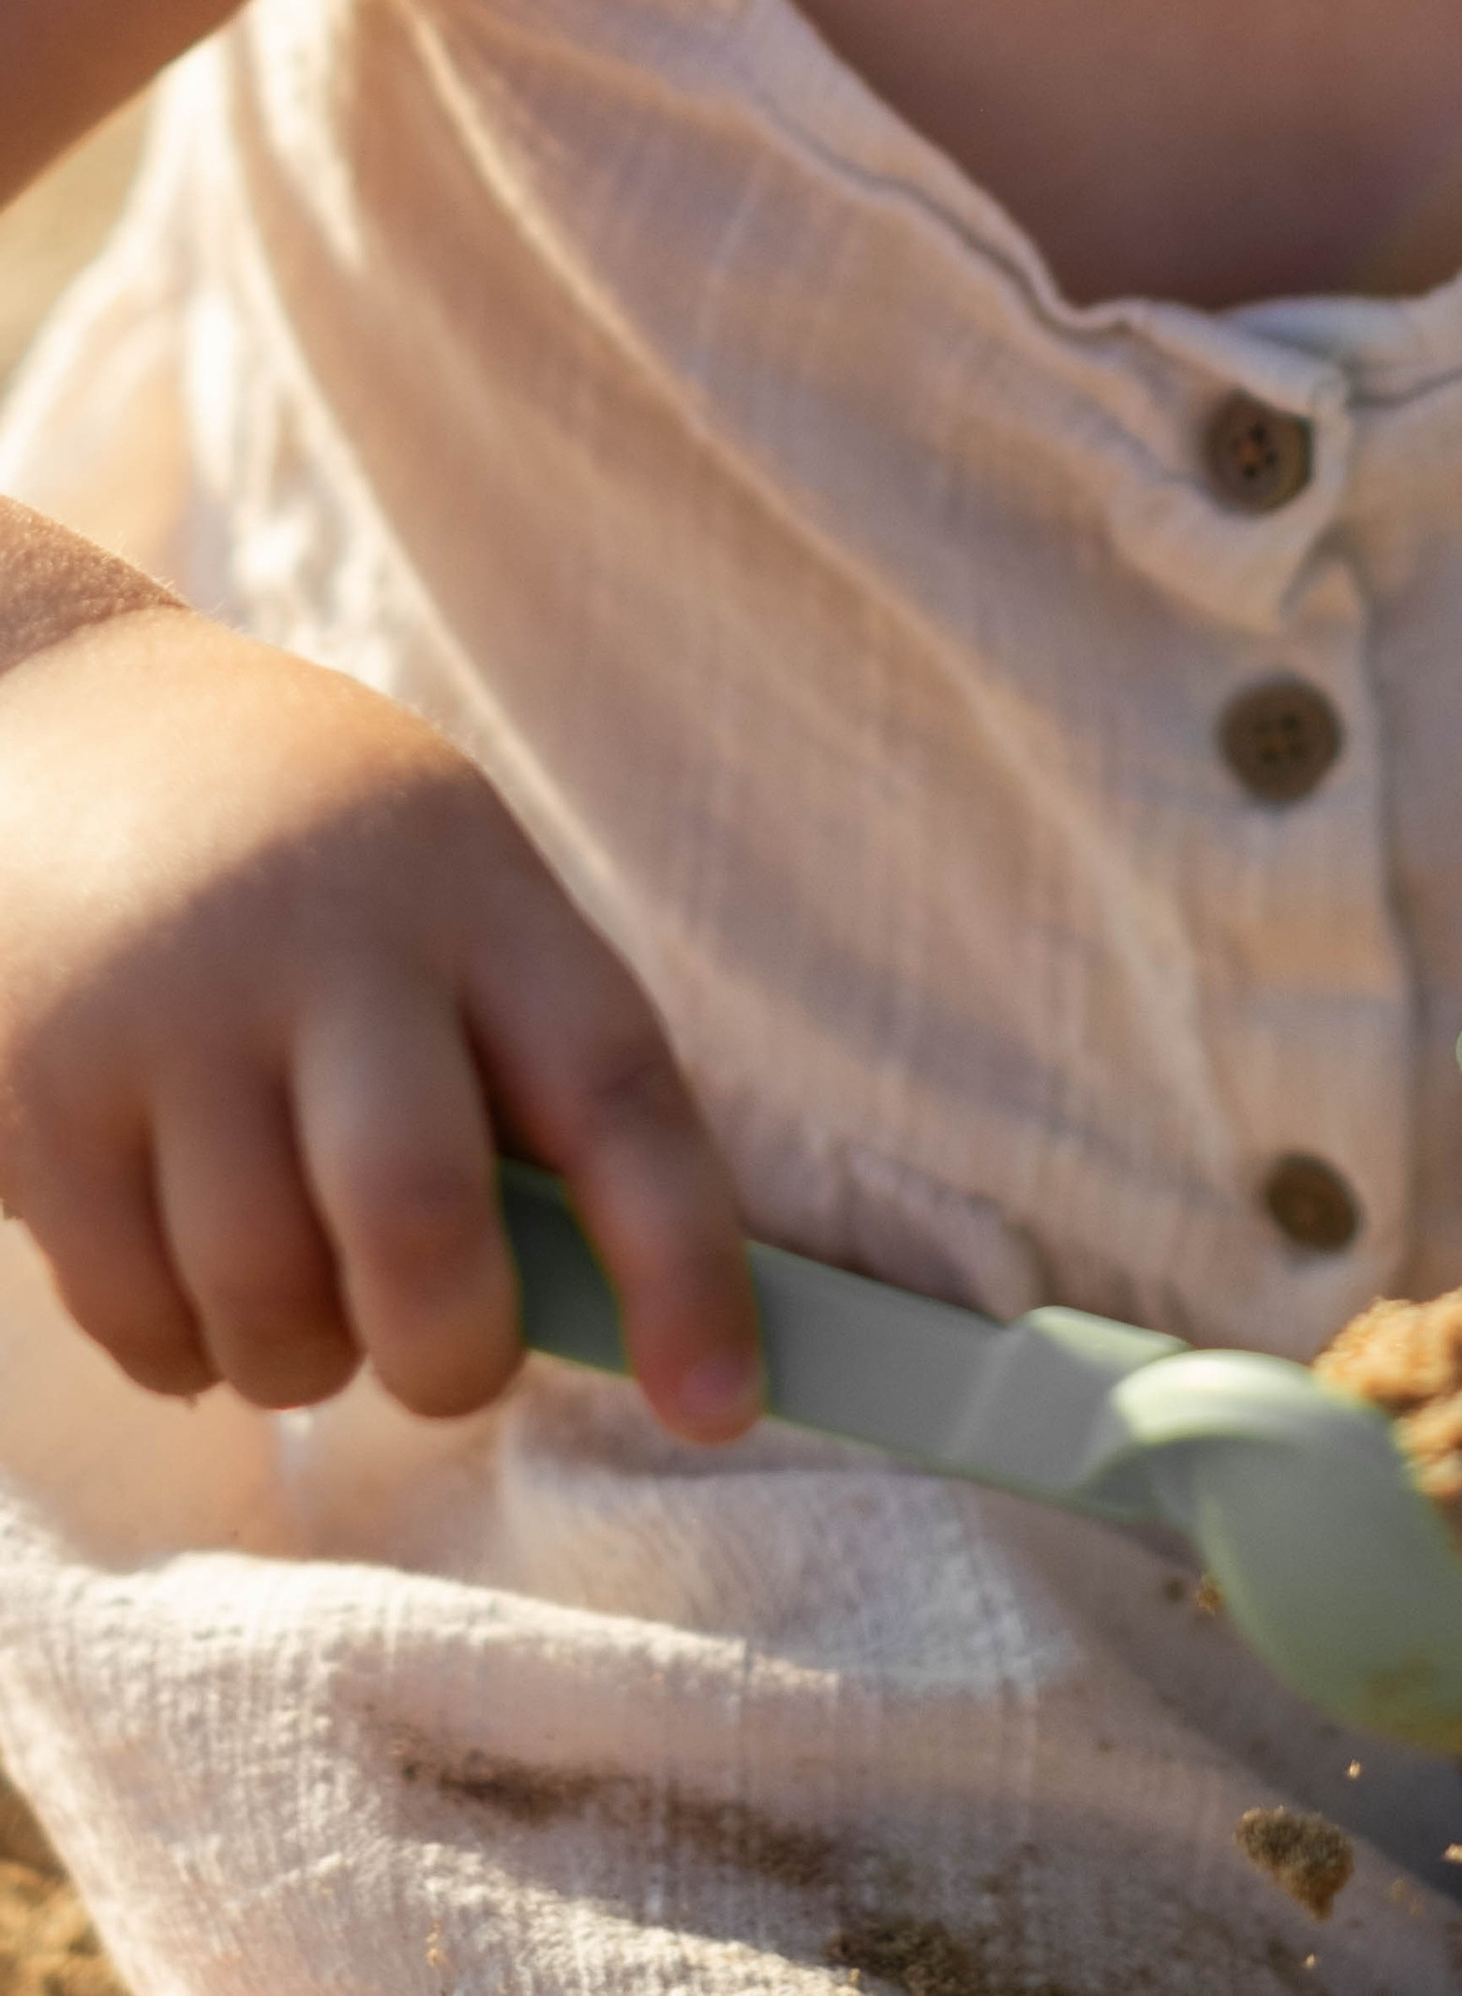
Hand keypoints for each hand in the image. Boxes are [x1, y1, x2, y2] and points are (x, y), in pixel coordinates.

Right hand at [0, 606, 760, 1443]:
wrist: (60, 727)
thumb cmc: (317, 857)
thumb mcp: (449, 885)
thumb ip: (521, 1066)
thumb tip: (604, 1310)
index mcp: (473, 892)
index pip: (613, 1088)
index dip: (682, 1264)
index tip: (720, 1406)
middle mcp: (322, 945)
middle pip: (418, 1219)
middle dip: (455, 1354)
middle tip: (455, 1363)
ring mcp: (163, 1021)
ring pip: (267, 1304)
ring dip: (310, 1363)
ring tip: (313, 1301)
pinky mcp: (36, 1100)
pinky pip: (137, 1319)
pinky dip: (190, 1351)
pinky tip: (196, 1275)